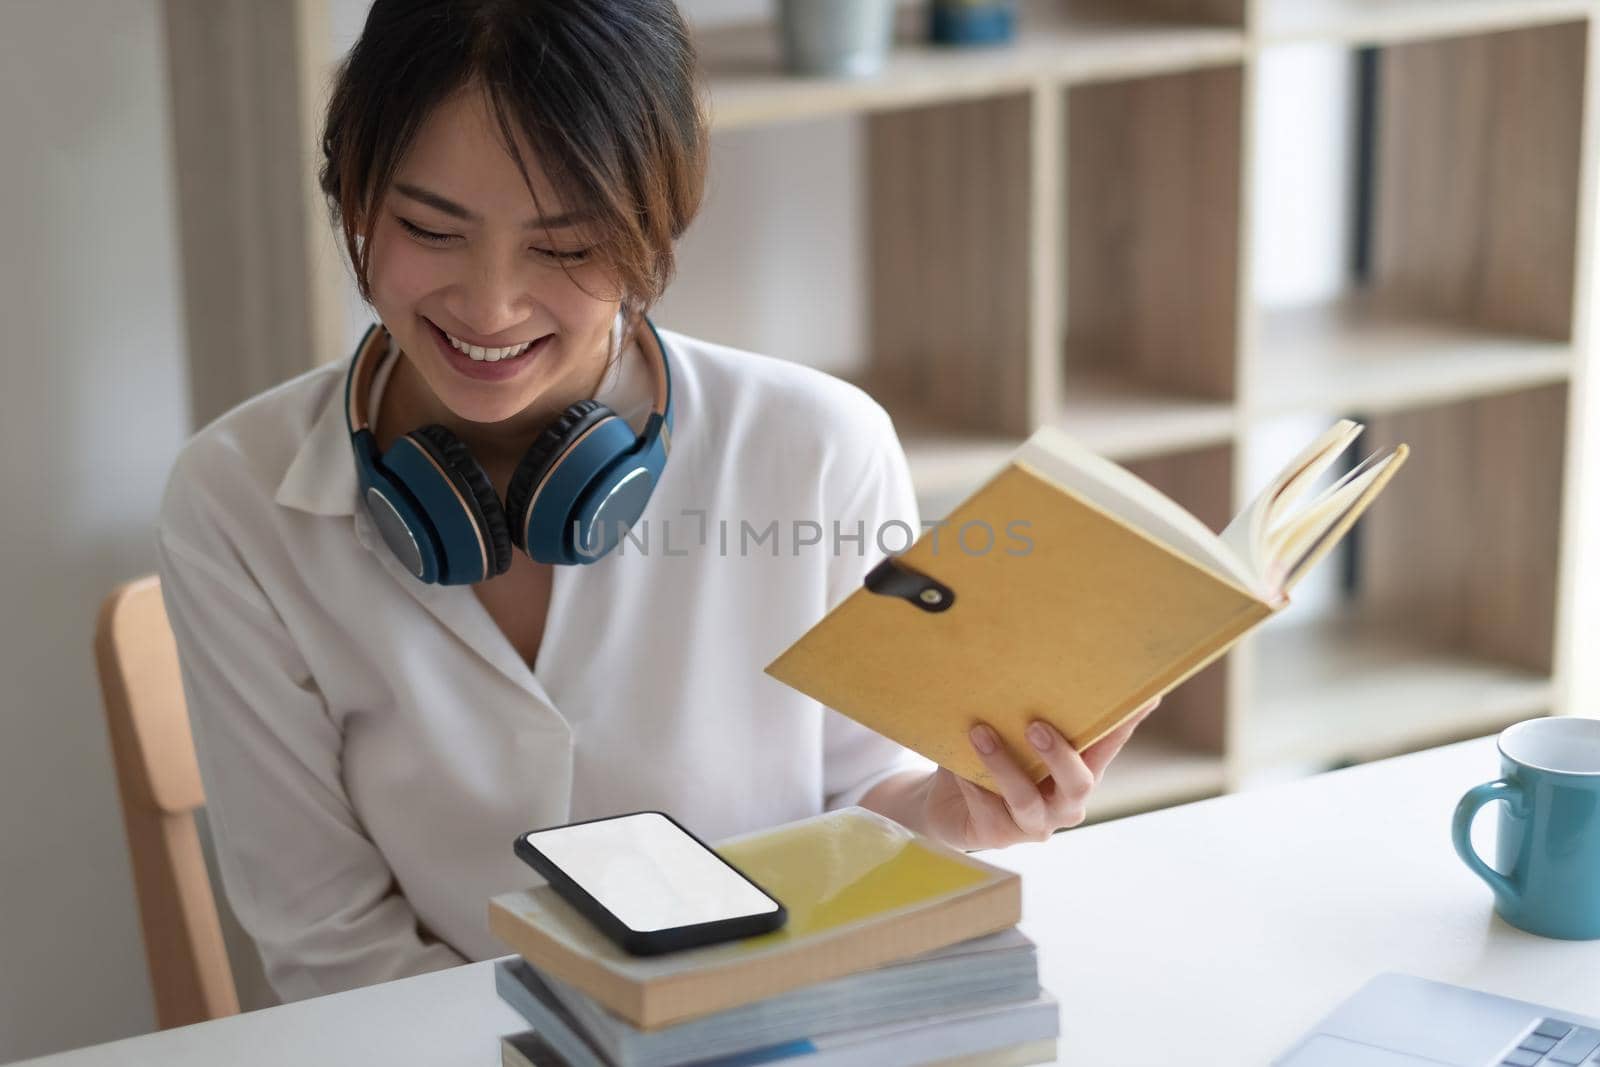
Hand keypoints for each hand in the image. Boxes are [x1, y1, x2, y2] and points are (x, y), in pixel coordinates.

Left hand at [918, 698, 1158, 849]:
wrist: (948, 803)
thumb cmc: (990, 758)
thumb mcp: (1011, 731)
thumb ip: (1029, 710)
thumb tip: (1030, 655)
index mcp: (1078, 771)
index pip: (1108, 744)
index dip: (1128, 723)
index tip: (1149, 695)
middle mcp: (1064, 802)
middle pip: (1078, 784)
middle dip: (1059, 755)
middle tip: (1036, 725)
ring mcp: (1033, 823)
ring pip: (1026, 799)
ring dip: (1004, 765)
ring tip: (981, 733)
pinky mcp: (998, 835)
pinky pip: (986, 807)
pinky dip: (971, 780)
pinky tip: (957, 765)